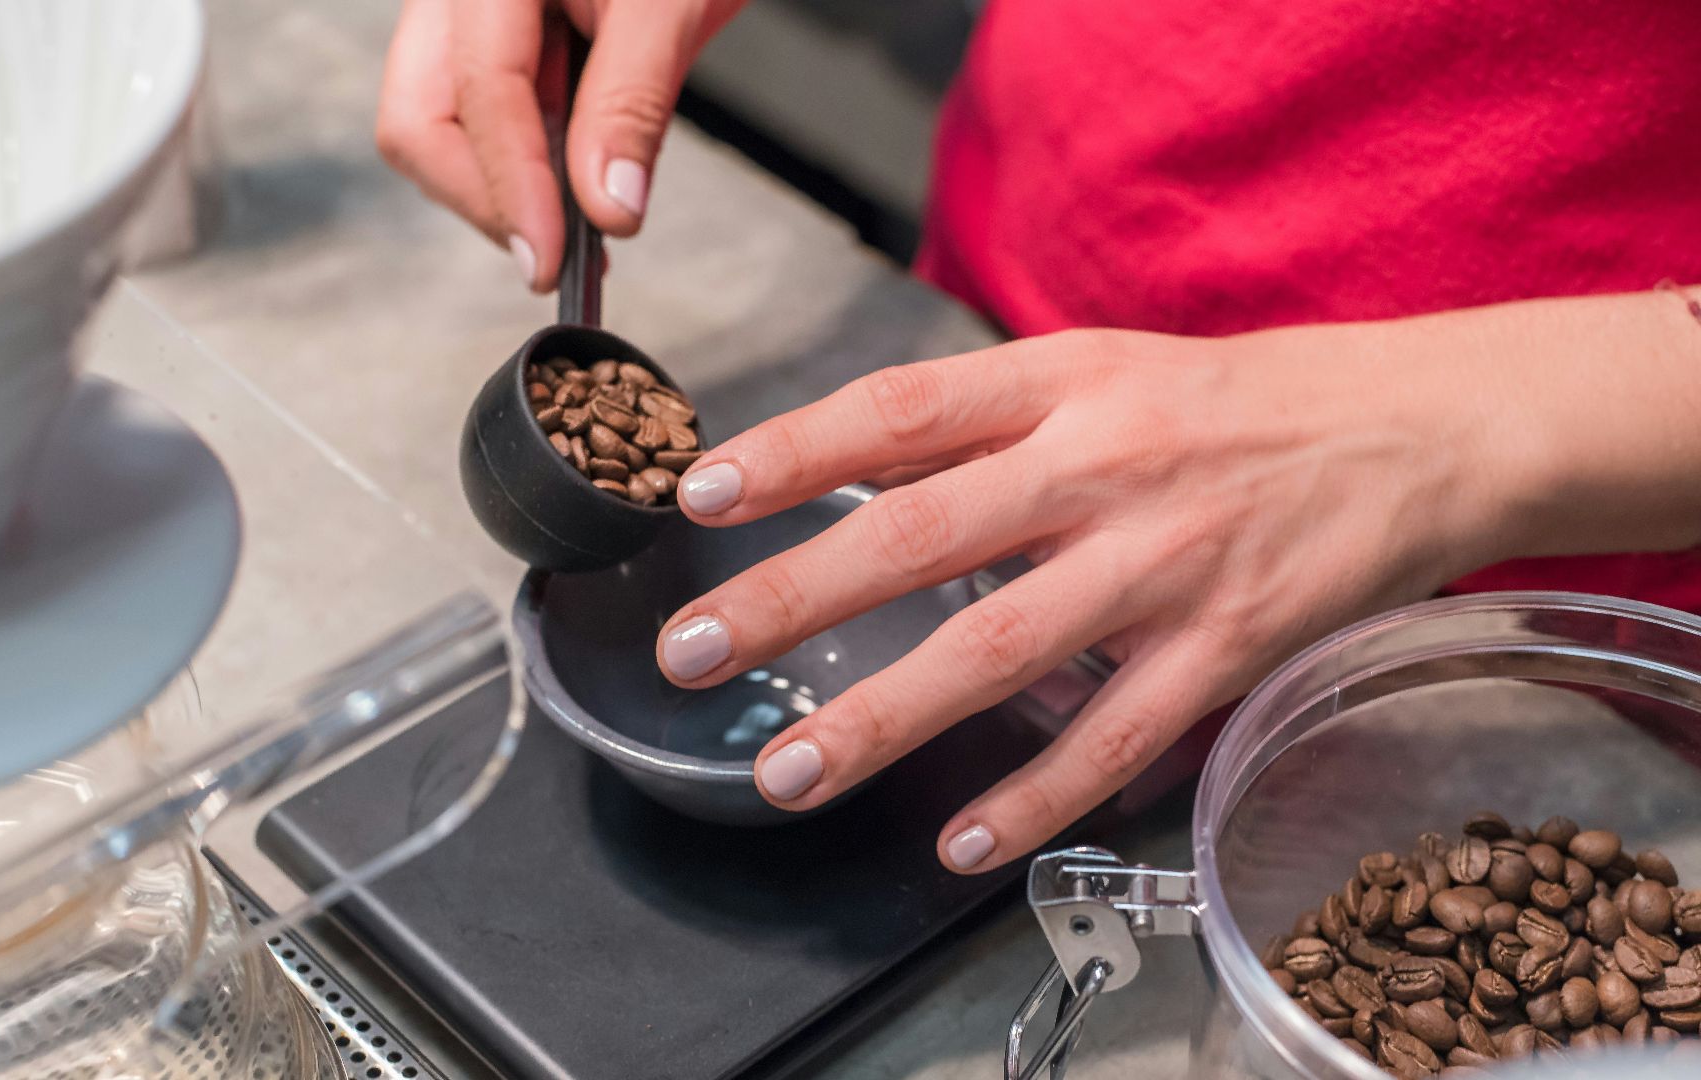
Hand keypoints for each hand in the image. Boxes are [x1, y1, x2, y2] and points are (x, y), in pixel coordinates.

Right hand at [376, 0, 744, 290]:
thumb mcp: (670, 5)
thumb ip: (631, 105)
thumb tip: (607, 208)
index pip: (479, 92)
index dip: (512, 188)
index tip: (547, 262)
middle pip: (418, 118)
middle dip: (485, 197)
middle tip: (556, 256)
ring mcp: (460, 12)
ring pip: (437, 124)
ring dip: (504, 185)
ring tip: (580, 224)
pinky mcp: (486, 36)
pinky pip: (476, 113)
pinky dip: (521, 161)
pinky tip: (571, 188)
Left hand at [653, 321, 1529, 872]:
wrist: (1415, 431)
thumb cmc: (1233, 405)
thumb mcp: (1099, 371)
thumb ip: (976, 423)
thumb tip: (844, 471)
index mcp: (1062, 383)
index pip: (901, 409)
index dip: (795, 451)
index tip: (700, 495)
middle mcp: (1105, 464)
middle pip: (923, 533)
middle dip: (793, 596)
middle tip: (689, 650)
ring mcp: (1168, 561)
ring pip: (1001, 648)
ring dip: (883, 717)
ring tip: (789, 769)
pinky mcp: (1228, 645)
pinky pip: (1114, 735)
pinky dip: (1033, 794)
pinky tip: (960, 838)